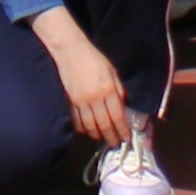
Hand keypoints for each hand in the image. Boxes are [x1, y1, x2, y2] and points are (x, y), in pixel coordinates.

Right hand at [30, 6, 129, 149]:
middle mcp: (95, 98)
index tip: (125, 138)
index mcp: (108, 90)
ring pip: (89, 125)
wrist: (70, 50)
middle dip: (111, 137)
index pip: (117, 116)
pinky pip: (76, 119)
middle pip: (104, 124)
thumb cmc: (94, 58)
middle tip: (115, 144)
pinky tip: (87, 130)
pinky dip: (82, 128)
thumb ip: (119, 90)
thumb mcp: (112, 72)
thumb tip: (122, 107)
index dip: (122, 130)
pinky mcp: (70, 100)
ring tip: (101, 138)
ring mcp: (80, 101)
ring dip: (97, 135)